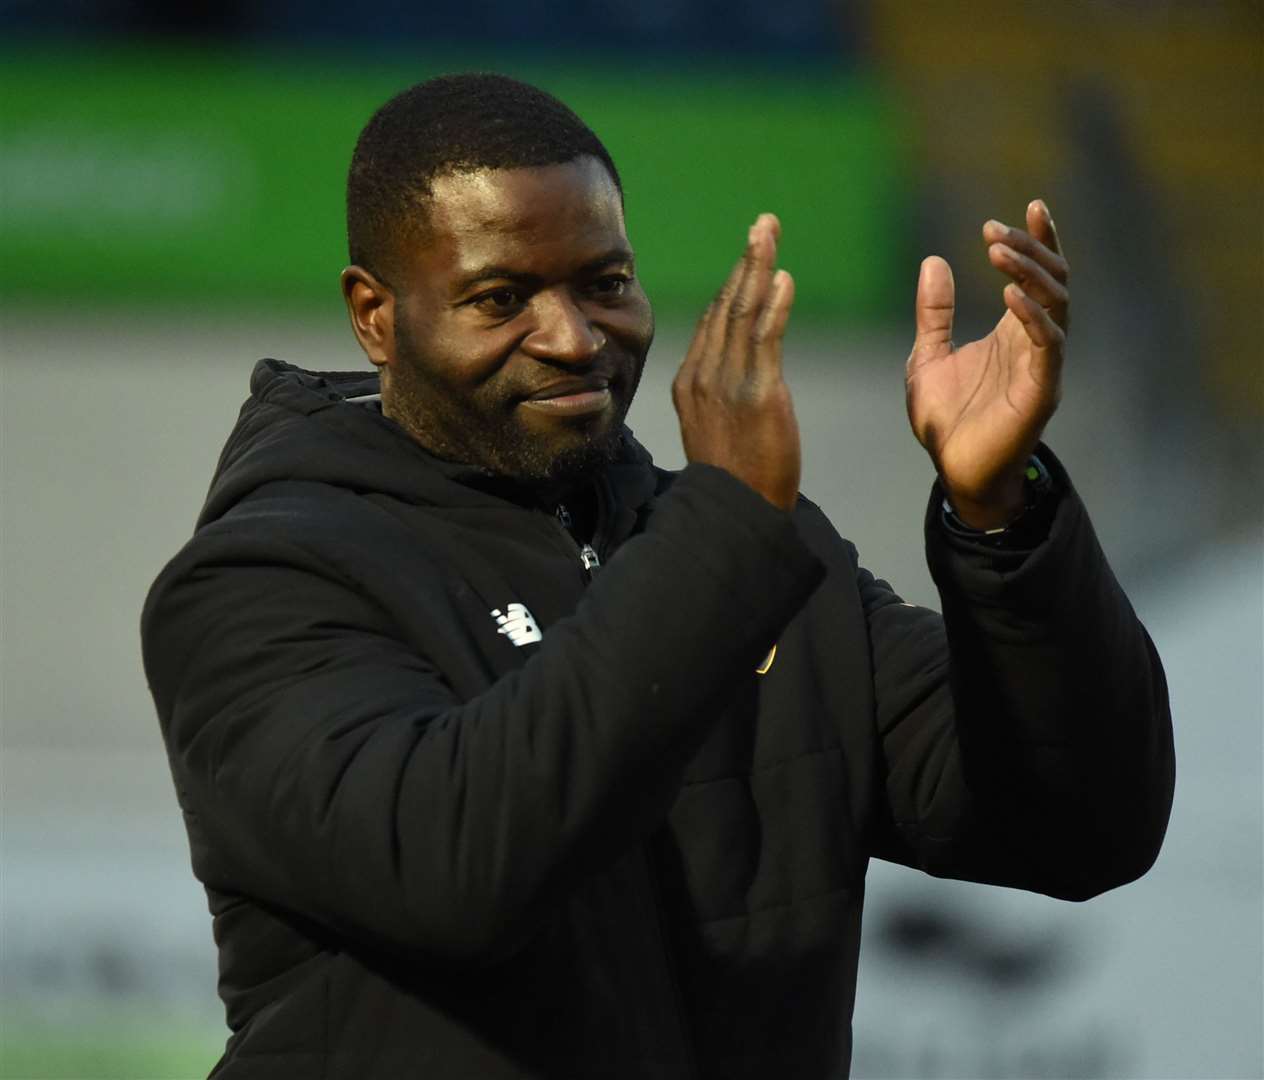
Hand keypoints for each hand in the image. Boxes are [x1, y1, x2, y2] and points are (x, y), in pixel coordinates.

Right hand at [673, 214, 799, 510]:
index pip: (713, 322)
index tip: (751, 258)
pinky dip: (773, 305)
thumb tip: (732, 374)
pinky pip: (764, 339)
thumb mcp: (714, 429)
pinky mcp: (757, 393)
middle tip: (763, 225)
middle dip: (746, 261)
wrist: (735, 512)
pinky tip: (783, 278)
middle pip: (726, 306)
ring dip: (758, 267)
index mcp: (690, 383)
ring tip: (770, 232)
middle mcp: (703, 376)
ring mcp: (727, 383)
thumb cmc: (733, 479)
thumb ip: (718, 395)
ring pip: (742, 313)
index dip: (733, 285)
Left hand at [905, 200, 1068, 528]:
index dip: (1038, 240)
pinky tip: (1011, 295)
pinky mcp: (1040, 391)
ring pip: (1054, 305)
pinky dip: (1032, 317)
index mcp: (1013, 332)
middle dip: (1028, 250)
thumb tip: (933, 262)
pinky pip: (1047, 346)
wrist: (953, 472)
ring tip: (999, 250)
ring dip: (1029, 274)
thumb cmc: (946, 421)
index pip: (1037, 276)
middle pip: (1051, 281)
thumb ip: (934, 313)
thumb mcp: (927, 356)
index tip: (1031, 204)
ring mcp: (1042, 365)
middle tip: (994, 229)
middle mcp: (1034, 343)